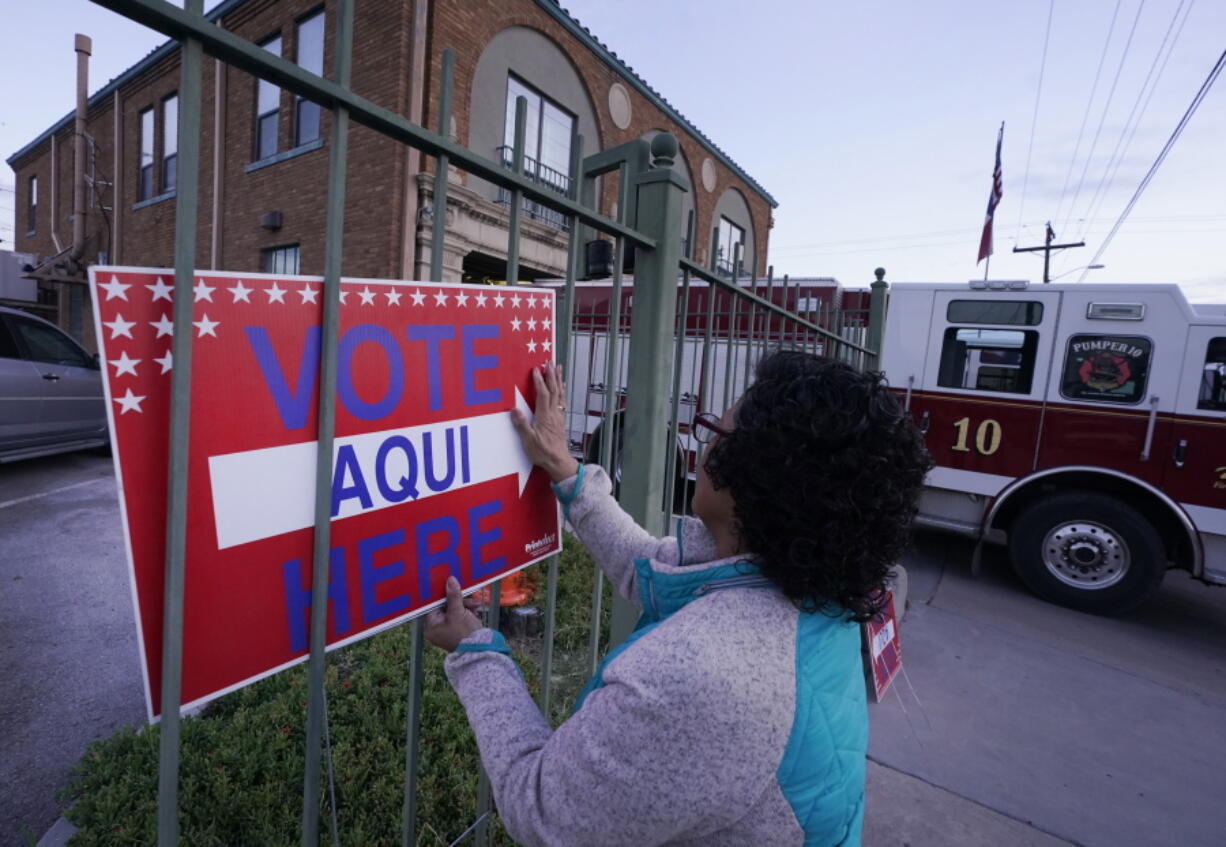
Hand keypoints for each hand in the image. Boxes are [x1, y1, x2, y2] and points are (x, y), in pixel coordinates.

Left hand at [424, 576, 483, 651]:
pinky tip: (475, 611)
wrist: (480, 649)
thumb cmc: (465, 634)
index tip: (450, 586)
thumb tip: (450, 580)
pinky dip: (467, 611)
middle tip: (469, 599)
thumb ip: (453, 596)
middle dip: (459, 601)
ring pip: (454, 609)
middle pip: (445, 606)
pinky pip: (459, 615)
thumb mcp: (458, 612)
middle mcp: (436, 628)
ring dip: (465, 605)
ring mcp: (446, 629)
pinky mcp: (455, 629)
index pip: (434, 605)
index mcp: (431, 626)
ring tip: (475, 606)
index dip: (443, 595)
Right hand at [511, 362, 579, 482]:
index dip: (539, 381)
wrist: (558, 462)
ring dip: (558, 380)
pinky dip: (562, 391)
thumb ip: (521, 425)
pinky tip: (562, 387)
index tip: (536, 369)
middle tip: (550, 362)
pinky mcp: (560, 420)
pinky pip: (562, 401)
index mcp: (544, 417)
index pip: (543, 394)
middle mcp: (553, 414)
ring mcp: (558, 416)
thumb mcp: (528, 441)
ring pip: (560, 394)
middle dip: (551, 375)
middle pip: (554, 390)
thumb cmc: (543, 452)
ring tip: (558, 368)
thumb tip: (514, 410)